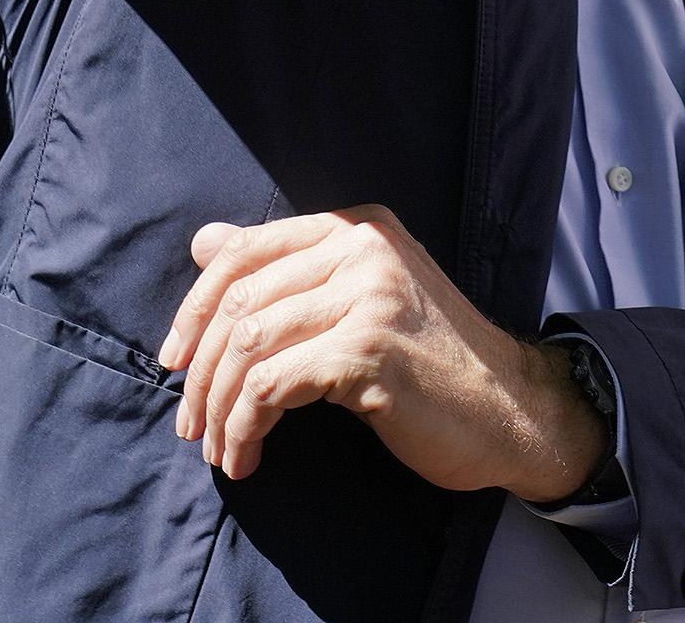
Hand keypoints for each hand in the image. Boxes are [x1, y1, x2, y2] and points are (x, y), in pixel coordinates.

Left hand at [158, 207, 606, 497]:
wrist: (510, 408)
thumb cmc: (431, 361)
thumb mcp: (363, 300)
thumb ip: (289, 270)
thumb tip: (204, 242)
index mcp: (358, 227)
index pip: (244, 252)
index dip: (194, 310)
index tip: (175, 363)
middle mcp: (363, 248)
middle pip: (239, 301)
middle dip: (200, 371)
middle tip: (191, 424)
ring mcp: (369, 296)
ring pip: (248, 345)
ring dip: (219, 408)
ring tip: (220, 449)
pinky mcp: (369, 350)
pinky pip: (272, 386)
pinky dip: (245, 427)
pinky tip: (249, 457)